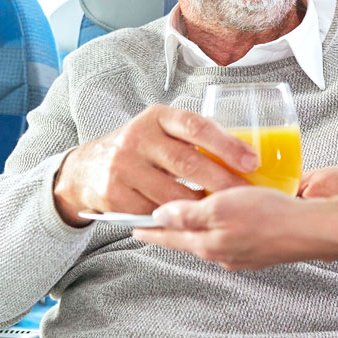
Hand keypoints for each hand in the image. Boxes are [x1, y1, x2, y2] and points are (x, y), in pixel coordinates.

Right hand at [53, 105, 258, 225]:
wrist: (86, 168)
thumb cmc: (139, 148)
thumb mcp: (160, 131)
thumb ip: (190, 138)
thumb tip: (242, 154)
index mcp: (157, 117)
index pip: (195, 126)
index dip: (226, 144)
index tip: (251, 161)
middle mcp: (138, 138)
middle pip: (188, 162)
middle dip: (222, 182)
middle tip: (248, 195)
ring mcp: (124, 167)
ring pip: (173, 193)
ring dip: (202, 206)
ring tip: (225, 211)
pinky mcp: (115, 194)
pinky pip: (155, 212)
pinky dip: (176, 218)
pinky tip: (191, 220)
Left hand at [135, 188, 337, 269]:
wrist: (312, 230)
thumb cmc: (269, 214)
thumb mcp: (221, 206)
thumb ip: (187, 214)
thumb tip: (158, 216)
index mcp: (208, 244)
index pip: (169, 237)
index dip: (149, 230)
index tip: (131, 227)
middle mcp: (221, 254)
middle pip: (188, 240)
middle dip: (170, 230)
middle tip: (153, 221)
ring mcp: (241, 255)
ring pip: (210, 238)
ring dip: (196, 227)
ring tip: (186, 214)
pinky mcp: (259, 250)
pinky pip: (230, 237)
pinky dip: (220, 226)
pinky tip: (226, 214)